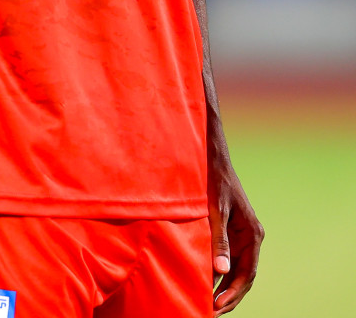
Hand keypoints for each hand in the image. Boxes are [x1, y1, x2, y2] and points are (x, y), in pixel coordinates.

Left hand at [209, 149, 262, 315]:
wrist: (211, 157)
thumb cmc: (213, 180)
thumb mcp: (214, 210)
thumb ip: (218, 240)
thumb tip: (220, 271)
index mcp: (253, 234)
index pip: (246, 273)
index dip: (233, 292)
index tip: (217, 306)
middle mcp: (251, 237)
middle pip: (243, 275)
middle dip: (228, 295)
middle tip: (210, 312)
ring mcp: (241, 234)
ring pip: (235, 268)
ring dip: (223, 286)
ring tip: (208, 303)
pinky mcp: (229, 230)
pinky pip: (227, 257)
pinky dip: (218, 272)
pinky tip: (206, 281)